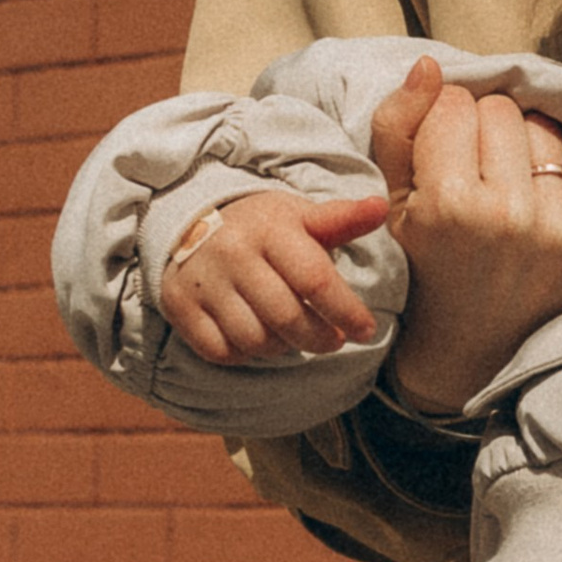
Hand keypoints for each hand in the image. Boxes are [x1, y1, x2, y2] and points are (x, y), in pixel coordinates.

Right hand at [160, 193, 386, 364]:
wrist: (190, 220)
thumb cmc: (260, 226)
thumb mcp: (300, 216)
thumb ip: (342, 219)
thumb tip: (381, 207)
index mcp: (270, 230)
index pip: (315, 280)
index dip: (346, 312)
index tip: (366, 330)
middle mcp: (233, 254)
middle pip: (287, 318)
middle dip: (319, 338)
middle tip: (333, 339)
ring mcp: (203, 282)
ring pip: (255, 340)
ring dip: (282, 347)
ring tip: (292, 334)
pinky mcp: (179, 305)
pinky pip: (220, 351)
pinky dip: (244, 354)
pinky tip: (256, 338)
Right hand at [374, 57, 561, 414]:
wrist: (472, 348)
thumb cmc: (424, 265)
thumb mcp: (392, 201)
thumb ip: (398, 126)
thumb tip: (431, 65)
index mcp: (448, 203)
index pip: (458, 104)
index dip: (444, 121)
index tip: (442, 154)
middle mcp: (508, 214)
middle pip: (503, 109)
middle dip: (485, 127)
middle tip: (475, 169)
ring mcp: (559, 229)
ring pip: (547, 128)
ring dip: (527, 143)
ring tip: (509, 182)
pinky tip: (540, 200)